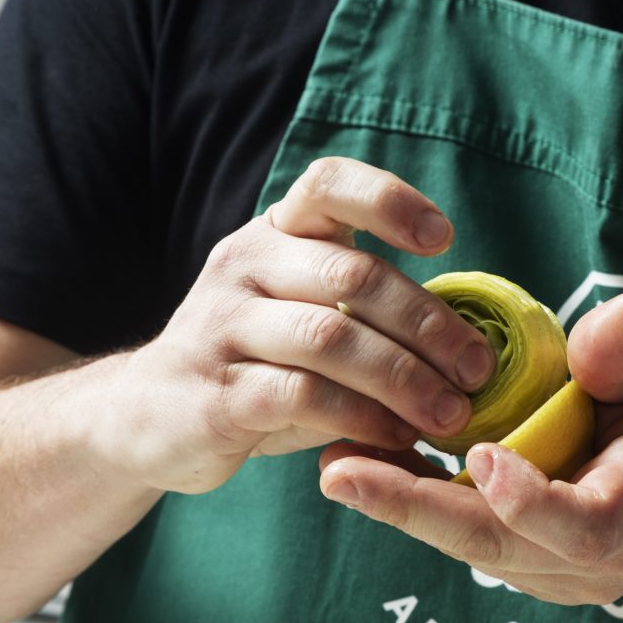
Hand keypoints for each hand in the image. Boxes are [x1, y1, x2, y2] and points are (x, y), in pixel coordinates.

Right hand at [96, 157, 495, 493]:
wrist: (146, 420)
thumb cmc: (256, 364)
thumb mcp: (303, 315)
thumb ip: (368, 311)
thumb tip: (471, 343)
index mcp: (274, 234)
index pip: (328, 185)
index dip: (390, 201)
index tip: (442, 239)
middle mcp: (245, 265)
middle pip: (351, 275)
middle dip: (427, 325)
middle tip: (477, 371)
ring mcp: (223, 327)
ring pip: (330, 337)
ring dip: (403, 379)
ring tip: (448, 414)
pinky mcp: (214, 393)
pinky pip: (302, 396)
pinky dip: (361, 417)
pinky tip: (394, 437)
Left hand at [318, 293, 622, 603]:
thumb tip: (615, 318)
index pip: (587, 527)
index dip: (531, 501)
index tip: (479, 457)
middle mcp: (600, 561)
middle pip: (500, 548)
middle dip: (416, 509)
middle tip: (341, 471)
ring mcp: (559, 578)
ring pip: (470, 549)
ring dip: (400, 505)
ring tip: (336, 462)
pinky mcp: (528, 573)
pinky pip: (465, 541)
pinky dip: (417, 504)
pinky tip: (369, 466)